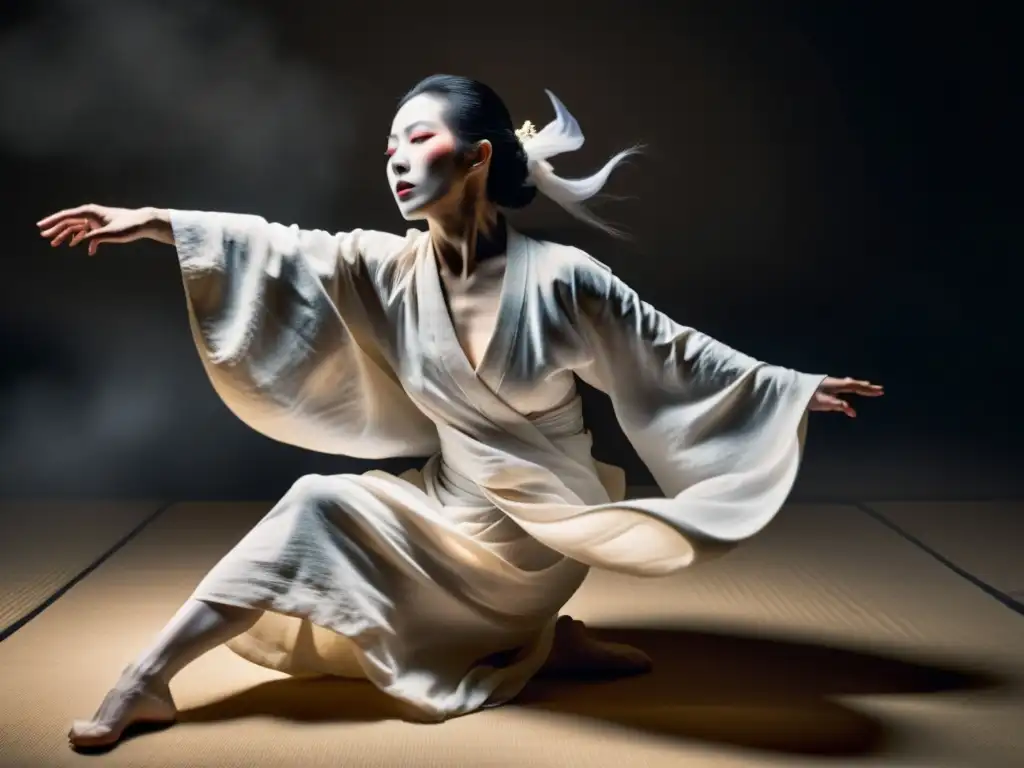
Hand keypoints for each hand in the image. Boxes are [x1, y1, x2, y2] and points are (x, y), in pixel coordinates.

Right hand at [37, 205, 166, 255]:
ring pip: (77, 228)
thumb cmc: (128, 226)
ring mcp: (96, 220)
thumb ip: (95, 236)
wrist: (143, 223)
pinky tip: (87, 251)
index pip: (66, 216)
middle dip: (56, 230)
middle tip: (44, 237)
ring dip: (66, 236)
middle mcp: (90, 214)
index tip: (40, 226)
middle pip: (69, 222)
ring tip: (55, 244)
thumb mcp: (111, 233)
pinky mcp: (102, 227)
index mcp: (90, 212)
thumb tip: (81, 241)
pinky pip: (89, 234)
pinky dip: (86, 242)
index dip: (52, 221)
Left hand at [809, 376, 882, 417]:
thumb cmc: (804, 396)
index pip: (854, 386)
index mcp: (834, 384)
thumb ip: (838, 405)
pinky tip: (849, 386)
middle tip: (880, 390)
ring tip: (868, 386)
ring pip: (847, 384)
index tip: (880, 391)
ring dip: (858, 386)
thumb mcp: (822, 402)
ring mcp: (828, 384)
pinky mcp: (823, 388)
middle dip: (866, 387)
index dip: (867, 389)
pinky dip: (849, 386)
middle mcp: (833, 383)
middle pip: (853, 384)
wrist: (789, 389)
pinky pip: (841, 386)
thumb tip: (853, 412)